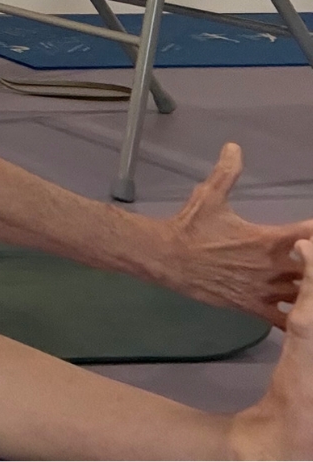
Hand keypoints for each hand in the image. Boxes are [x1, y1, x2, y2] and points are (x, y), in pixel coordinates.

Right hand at [160, 143, 312, 326]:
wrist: (167, 258)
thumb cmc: (191, 226)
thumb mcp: (209, 196)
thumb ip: (226, 172)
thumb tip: (234, 146)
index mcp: (269, 239)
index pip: (312, 235)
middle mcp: (272, 266)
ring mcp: (264, 289)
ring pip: (305, 296)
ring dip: (311, 289)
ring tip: (311, 283)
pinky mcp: (252, 306)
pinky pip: (285, 318)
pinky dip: (297, 316)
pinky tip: (301, 311)